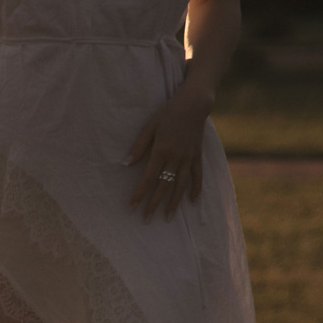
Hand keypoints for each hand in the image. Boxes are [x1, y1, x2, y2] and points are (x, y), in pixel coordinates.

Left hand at [127, 86, 211, 219]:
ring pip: (181, 185)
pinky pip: (198, 176)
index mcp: (161, 150)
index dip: (140, 194)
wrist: (194, 103)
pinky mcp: (198, 155)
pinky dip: (196, 189)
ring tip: (168, 217)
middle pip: (164, 186)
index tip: (132, 207)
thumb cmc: (168, 113)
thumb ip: (139, 147)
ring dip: (174, 202)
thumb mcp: (150, 126)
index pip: (148, 178)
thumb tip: (125, 164)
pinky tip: (191, 201)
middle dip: (154, 204)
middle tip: (146, 219)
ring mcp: (189, 158)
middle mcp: (176, 158)